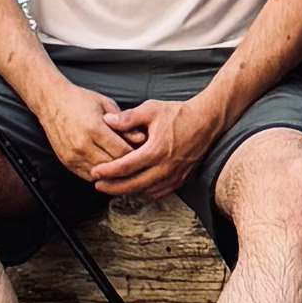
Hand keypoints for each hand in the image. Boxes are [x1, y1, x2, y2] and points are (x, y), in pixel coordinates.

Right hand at [35, 74, 145, 178]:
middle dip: (127, 165)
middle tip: (138, 162)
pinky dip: (101, 175)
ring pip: (101, 175)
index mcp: (94, 128)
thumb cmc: (80, 100)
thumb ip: (124, 123)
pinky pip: (88, 177)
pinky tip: (108, 168)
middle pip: (113, 166)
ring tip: (125, 167)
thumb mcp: (106, 104)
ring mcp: (73, 156)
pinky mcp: (67, 162)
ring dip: (114, 173)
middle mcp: (82, 145)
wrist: (52, 102)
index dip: (136, 154)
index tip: (143, 152)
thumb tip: (142, 139)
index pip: (122, 152)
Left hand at [79, 89, 220, 200]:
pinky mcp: (180, 178)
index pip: (125, 167)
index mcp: (156, 150)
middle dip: (113, 187)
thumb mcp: (151, 109)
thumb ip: (128, 117)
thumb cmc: (179, 113)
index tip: (94, 172)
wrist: (206, 120)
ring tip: (114, 187)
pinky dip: (144, 193)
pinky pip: (159, 192)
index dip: (107, 171)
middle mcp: (165, 167)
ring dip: (128, 192)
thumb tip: (107, 120)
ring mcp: (174, 175)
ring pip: (146, 192)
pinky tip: (135, 188)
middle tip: (98, 185)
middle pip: (133, 185)